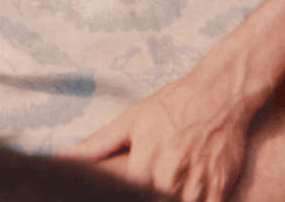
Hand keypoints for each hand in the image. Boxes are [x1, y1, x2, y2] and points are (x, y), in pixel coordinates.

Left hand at [63, 64, 252, 201]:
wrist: (219, 93)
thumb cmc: (173, 104)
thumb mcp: (132, 120)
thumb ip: (98, 144)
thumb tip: (64, 156)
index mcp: (145, 164)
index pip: (127, 199)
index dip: (123, 199)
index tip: (123, 195)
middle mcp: (171, 179)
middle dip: (148, 199)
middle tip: (146, 188)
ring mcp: (197, 186)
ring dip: (172, 201)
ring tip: (161, 190)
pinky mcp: (220, 190)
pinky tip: (185, 194)